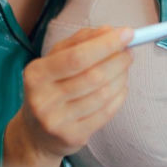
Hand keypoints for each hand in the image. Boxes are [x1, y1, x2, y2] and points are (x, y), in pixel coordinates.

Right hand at [6, 25, 133, 166]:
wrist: (36, 134)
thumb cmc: (51, 87)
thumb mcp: (56, 59)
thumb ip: (81, 40)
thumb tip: (110, 30)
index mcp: (36, 73)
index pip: (77, 56)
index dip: (105, 44)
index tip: (127, 33)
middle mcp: (43, 98)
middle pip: (93, 76)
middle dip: (117, 60)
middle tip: (129, 52)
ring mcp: (57, 120)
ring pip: (102, 94)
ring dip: (121, 78)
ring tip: (124, 69)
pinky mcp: (72, 136)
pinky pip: (106, 113)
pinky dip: (119, 97)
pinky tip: (120, 88)